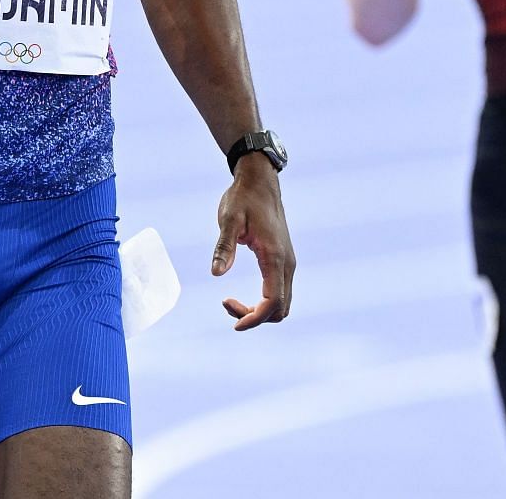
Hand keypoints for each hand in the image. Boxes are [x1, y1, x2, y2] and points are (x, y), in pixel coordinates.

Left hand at [212, 154, 294, 330]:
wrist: (260, 181)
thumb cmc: (243, 198)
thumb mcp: (229, 219)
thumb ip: (224, 247)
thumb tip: (217, 273)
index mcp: (275, 257)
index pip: (272, 302)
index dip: (254, 318)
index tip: (233, 324)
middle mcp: (287, 264)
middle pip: (280, 310)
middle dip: (254, 316)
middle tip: (225, 303)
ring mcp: (288, 263)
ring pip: (282, 304)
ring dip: (259, 311)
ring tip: (230, 301)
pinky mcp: (284, 261)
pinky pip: (280, 293)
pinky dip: (264, 302)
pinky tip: (242, 295)